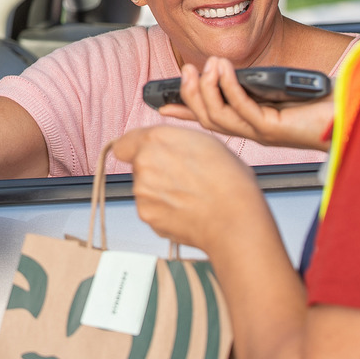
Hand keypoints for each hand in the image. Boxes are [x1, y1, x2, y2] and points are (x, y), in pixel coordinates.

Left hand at [113, 126, 268, 258]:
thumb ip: (173, 141)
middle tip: (181, 178)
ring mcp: (142, 191)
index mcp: (157, 139)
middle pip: (137, 165)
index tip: (146, 155)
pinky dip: (163, 210)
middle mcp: (144, 163)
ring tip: (189, 195)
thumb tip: (164, 146)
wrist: (235, 220)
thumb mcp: (205, 142)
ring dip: (159, 191)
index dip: (136, 149)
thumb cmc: (229, 181)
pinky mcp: (146, 215)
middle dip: (153, 170)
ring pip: (144, 188)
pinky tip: (186, 210)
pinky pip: (150, 209)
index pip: (125, 143)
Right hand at [156, 56, 332, 151]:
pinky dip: (228, 87)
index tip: (160, 102)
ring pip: (219, 116)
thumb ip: (260, 81)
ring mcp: (262, 132)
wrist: (354, 116)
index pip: (210, 119)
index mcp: (252, 123)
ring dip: (207, 89)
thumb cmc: (323, 103)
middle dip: (190, 96)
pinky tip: (223, 68)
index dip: (184, 111)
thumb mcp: (283, 88)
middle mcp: (253, 131)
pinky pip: (242, 107)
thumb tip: (235, 63)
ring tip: (205, 65)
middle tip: (185, 70)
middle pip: (208, 119)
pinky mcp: (274, 128)